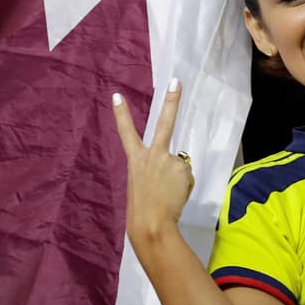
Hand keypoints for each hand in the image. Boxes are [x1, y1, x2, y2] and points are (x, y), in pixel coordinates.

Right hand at [112, 78, 195, 244]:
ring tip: (168, 196)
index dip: (122, 114)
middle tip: (176, 81)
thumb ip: (155, 169)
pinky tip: (176, 196)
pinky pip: (187, 177)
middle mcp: (152, 155)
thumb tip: (173, 166)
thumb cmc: (142, 209)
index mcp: (136, 160)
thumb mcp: (142, 184)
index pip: (126, 133)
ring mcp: (168, 160)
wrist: (150, 224)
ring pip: (179, 166)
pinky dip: (184, 187)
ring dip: (178, 180)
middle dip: (171, 101)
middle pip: (164, 123)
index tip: (117, 95)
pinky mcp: (182, 169)